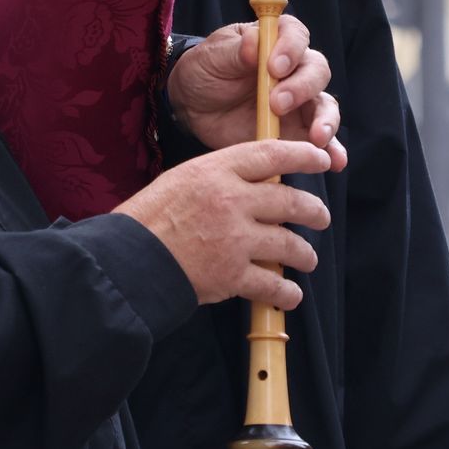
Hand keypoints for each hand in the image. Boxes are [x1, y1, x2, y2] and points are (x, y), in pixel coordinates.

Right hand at [114, 139, 333, 307]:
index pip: (271, 154)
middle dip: (314, 210)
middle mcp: (231, 200)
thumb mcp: (180, 180)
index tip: (321, 158)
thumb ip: (217, 177)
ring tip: (307, 259)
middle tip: (320, 216)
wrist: (127, 260)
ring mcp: (235, 238)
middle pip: (291, 200)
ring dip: (305, 254)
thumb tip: (252, 182)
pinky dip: (286, 292)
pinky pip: (275, 285)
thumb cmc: (146, 219)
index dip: (303, 154)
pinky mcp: (234, 274)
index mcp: (215, 170)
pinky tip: (290, 294)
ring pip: (290, 244)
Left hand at [165, 16, 345, 168]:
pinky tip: (335, 160)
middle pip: (316, 71)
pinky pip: (322, 141)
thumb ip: (236, 51)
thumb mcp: (213, 56)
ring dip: (326, 120)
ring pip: (325, 106)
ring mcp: (300, 102)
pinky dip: (332, 150)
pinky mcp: (297, 131)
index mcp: (274, 41)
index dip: (291, 48)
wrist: (194, 106)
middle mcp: (295, 69)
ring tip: (316, 137)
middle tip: (277, 104)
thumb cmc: (206, 71)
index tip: (274, 67)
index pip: (296, 35)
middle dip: (302, 87)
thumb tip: (256, 43)